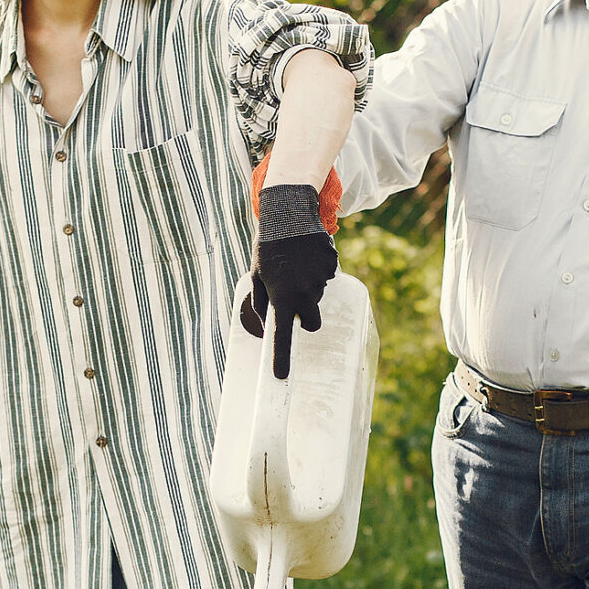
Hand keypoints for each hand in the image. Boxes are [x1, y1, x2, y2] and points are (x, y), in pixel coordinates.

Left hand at [242, 181, 337, 379]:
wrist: (288, 211)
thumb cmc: (267, 246)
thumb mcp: (256, 275)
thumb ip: (260, 304)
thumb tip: (266, 327)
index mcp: (281, 296)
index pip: (283, 335)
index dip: (281, 357)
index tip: (281, 376)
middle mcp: (303, 291)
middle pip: (312, 323)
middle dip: (306, 317)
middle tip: (294, 299)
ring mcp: (320, 279)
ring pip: (317, 296)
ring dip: (308, 287)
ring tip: (296, 263)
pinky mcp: (331, 266)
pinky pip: (326, 277)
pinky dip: (317, 270)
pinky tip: (307, 254)